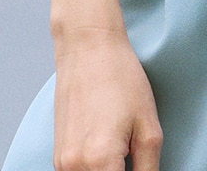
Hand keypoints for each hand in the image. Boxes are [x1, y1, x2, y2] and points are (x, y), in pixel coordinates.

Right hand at [51, 25, 162, 170]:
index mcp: (101, 161)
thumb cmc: (120, 79)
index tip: (140, 168)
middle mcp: (74, 167)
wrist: (88, 47)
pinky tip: (107, 150)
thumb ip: (149, 169)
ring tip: (122, 150)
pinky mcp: (58, 157)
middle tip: (132, 156)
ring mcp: (62, 164)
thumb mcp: (148, 127)